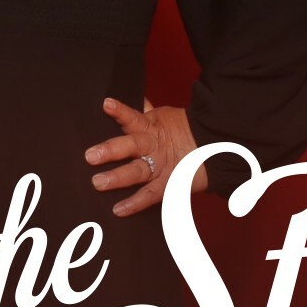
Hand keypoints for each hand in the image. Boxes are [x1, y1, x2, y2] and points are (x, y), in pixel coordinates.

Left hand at [84, 96, 203, 217]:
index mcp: (151, 127)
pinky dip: (135, 204)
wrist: (216, 147)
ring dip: (117, 178)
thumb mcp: (163, 117)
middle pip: (131, 146)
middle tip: (90, 156)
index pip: (132, 117)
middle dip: (111, 150)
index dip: (120, 111)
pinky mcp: (168, 184)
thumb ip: (144, 111)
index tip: (106, 104)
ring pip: (137, 172)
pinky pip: (150, 195)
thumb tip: (133, 96)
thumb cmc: (184, 130)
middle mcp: (153, 146)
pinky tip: (118, 210)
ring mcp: (160, 166)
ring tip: (98, 183)